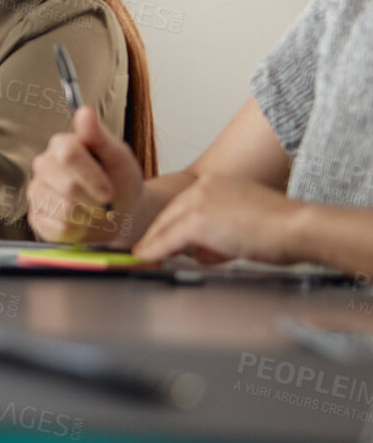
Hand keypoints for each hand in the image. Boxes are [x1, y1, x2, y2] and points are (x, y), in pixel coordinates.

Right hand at [27, 106, 144, 244]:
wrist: (120, 214)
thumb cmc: (120, 182)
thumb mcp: (118, 158)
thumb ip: (100, 136)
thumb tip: (84, 111)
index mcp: (61, 145)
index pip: (68, 154)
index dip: (92, 177)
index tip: (110, 192)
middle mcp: (43, 165)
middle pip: (67, 185)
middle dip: (94, 199)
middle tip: (106, 204)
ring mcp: (37, 192)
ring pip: (63, 209)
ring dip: (89, 216)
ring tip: (95, 212)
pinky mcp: (36, 217)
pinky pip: (57, 229)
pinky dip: (78, 231)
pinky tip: (83, 223)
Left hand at [133, 175, 307, 265]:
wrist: (299, 227)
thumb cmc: (283, 230)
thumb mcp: (243, 224)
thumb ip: (219, 231)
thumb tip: (200, 250)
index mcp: (215, 183)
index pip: (182, 206)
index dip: (168, 226)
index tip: (158, 238)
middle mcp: (203, 186)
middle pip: (169, 215)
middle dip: (157, 236)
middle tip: (144, 251)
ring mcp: (198, 202)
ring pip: (165, 227)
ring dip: (155, 246)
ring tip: (145, 258)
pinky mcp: (196, 221)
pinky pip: (167, 240)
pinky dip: (154, 251)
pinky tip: (144, 259)